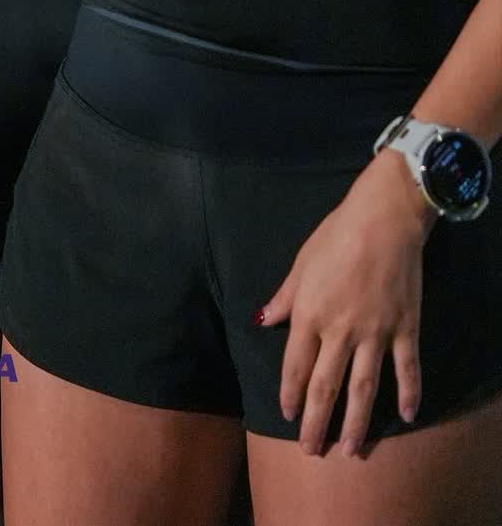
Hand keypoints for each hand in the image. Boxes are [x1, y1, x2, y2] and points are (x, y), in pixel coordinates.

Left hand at [260, 151, 433, 455]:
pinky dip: (409, 393)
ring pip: (364, 388)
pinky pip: (406, 369)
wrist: (382, 221)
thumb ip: (285, 297)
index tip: (288, 416)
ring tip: (349, 449)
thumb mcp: (301, 263)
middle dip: (317, 421)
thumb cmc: (335, 236)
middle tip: (311, 450)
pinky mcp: (405, 329)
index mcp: (310, 313)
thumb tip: (264, 321)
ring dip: (355, 422)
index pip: (296, 365)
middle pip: (326, 386)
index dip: (291, 393)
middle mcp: (341, 330)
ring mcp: (375, 333)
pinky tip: (407, 416)